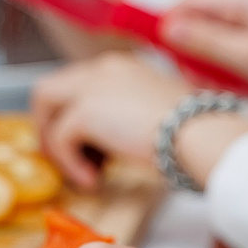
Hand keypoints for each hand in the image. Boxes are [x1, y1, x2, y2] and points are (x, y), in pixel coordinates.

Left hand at [30, 52, 194, 188]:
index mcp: (122, 67)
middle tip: (66, 156)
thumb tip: (112, 142)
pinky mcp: (85, 112)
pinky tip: (92, 180)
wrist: (200, 134)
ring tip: (78, 169)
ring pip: (46, 105)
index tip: (84, 144)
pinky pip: (60, 138)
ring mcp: (91, 86)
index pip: (77, 83)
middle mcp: (103, 68)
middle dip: (51, 123)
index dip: (72, 114)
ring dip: (54, 142)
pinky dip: (70, 163)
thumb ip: (128, 117)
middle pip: (52, 88)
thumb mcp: (158, 115)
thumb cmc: (194, 131)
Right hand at [161, 0, 247, 116]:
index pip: (187, 2)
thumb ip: (206, 43)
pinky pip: (224, 43)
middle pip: (194, 18)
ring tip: (225, 84)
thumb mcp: (247, 57)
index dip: (170, 27)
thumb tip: (166, 28)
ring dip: (209, 61)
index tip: (167, 57)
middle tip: (202, 79)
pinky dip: (224, 63)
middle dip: (192, 51)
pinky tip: (236, 81)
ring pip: (208, 35)